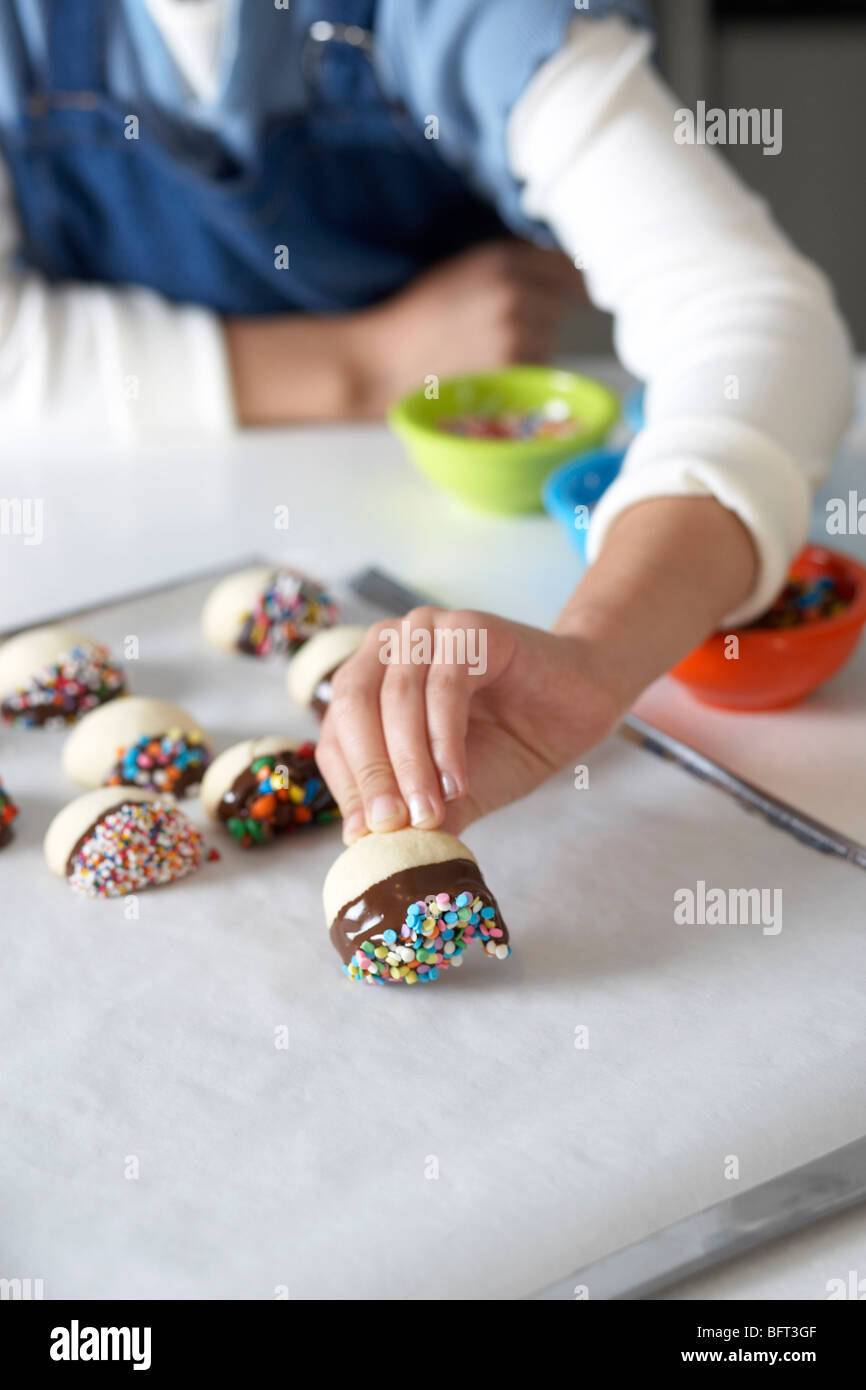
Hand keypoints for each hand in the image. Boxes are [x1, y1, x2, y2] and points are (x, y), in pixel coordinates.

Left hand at [315, 608, 620, 841]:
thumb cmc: (508, 744)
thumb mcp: (450, 791)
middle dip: (371, 772)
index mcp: (369, 679)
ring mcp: (428, 629)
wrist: (576, 710)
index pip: (338, 733)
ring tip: (427, 814)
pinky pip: (445, 687)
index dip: (347, 785)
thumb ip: (412, 811)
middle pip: (355, 706)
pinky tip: (456, 782)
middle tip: (388, 825)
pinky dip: (445, 740)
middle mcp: (389, 644)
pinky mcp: (470, 627)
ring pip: (398, 697)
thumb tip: (370, 848)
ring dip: (410, 763)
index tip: (363, 835)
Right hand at [358, 240, 583, 411]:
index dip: (566, 279)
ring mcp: (517, 333)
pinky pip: (539, 367)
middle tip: (498, 324)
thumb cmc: (419, 318)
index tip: (564, 288)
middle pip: (562, 302)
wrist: (383, 362)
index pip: (567, 264)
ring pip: (552, 337)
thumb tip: (568, 268)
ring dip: (534, 343)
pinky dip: (523, 369)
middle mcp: (514, 292)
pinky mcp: (513, 369)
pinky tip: (490, 367)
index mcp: (501, 259)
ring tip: (490, 347)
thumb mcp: (464, 269)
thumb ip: (514, 263)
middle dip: (544, 311)